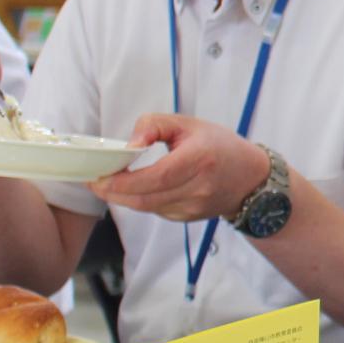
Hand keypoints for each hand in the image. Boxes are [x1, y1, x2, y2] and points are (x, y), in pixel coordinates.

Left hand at [89, 114, 268, 222]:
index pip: (157, 176)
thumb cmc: (218, 146)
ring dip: (124, 198)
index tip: (100, 176)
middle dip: (114, 192)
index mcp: (200, 159)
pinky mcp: (190, 218)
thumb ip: (154, 126)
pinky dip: (141, 201)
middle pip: (147, 198)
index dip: (124, 180)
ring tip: (107, 185)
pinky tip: (135, 190)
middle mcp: (199, 187)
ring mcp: (195, 207)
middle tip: (93, 183)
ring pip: (148, 208)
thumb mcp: (188, 124)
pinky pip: (157, 211)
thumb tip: (128, 145)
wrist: (250, 178)